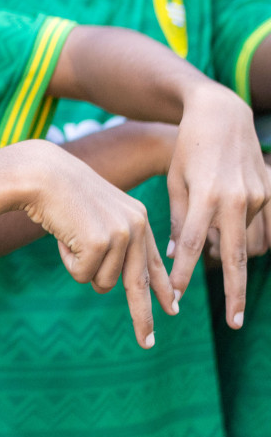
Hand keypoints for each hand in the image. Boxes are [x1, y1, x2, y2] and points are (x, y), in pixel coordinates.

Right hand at [18, 140, 174, 347]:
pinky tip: (62, 236)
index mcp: (139, 219)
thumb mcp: (95, 216)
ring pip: (101, 281)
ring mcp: (120, 234)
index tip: (173, 310)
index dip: (163, 289)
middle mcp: (137, 226)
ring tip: (69, 237)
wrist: (42, 173)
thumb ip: (111, 244)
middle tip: (147, 343)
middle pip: (139, 284)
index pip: (154, 262)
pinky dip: (67, 261)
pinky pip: (82, 275)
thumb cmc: (61, 194)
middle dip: (142, 317)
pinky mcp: (100, 243)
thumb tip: (107, 286)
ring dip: (80, 267)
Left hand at [168, 87, 270, 326]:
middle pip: (235, 256)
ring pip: (249, 243)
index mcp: (205, 196)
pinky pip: (261, 228)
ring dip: (234, 259)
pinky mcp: (268, 192)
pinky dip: (249, 239)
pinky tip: (235, 243)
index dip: (185, 273)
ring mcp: (257, 196)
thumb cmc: (188, 149)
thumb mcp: (175, 180)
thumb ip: (177, 218)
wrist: (222, 114)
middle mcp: (235, 199)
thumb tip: (176, 255)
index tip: (177, 297)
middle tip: (233, 322)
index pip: (193, 244)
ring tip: (217, 265)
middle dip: (234, 292)